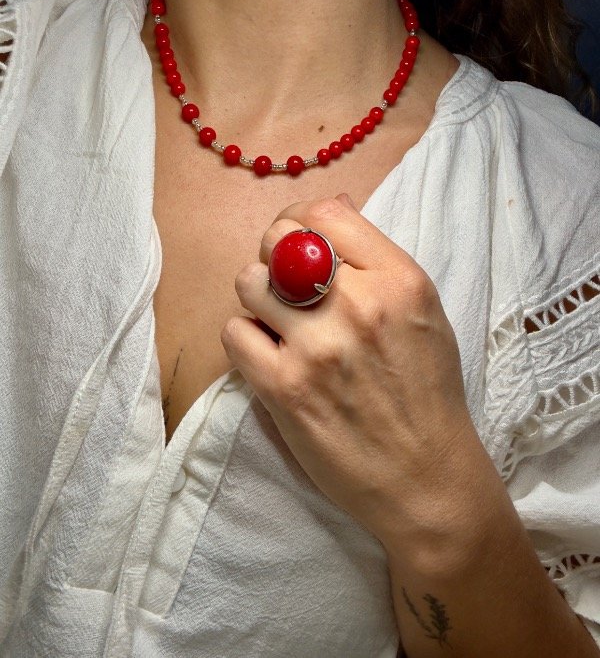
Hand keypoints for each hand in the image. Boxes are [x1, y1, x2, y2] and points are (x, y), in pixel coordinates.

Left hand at [221, 194, 477, 544]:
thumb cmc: (426, 392)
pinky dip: (246, 340)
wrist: (425, 477)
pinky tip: (269, 356)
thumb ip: (376, 260)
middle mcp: (358, 305)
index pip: (325, 214)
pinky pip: (234, 332)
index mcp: (399, 280)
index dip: (302, 220)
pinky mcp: (283, 389)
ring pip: (249, 282)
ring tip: (279, 323)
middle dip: (278, 257)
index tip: (300, 242)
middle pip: (280, 241)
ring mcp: (317, 347)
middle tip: (289, 285)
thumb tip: (332, 208)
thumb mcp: (423, 312)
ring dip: (259, 298)